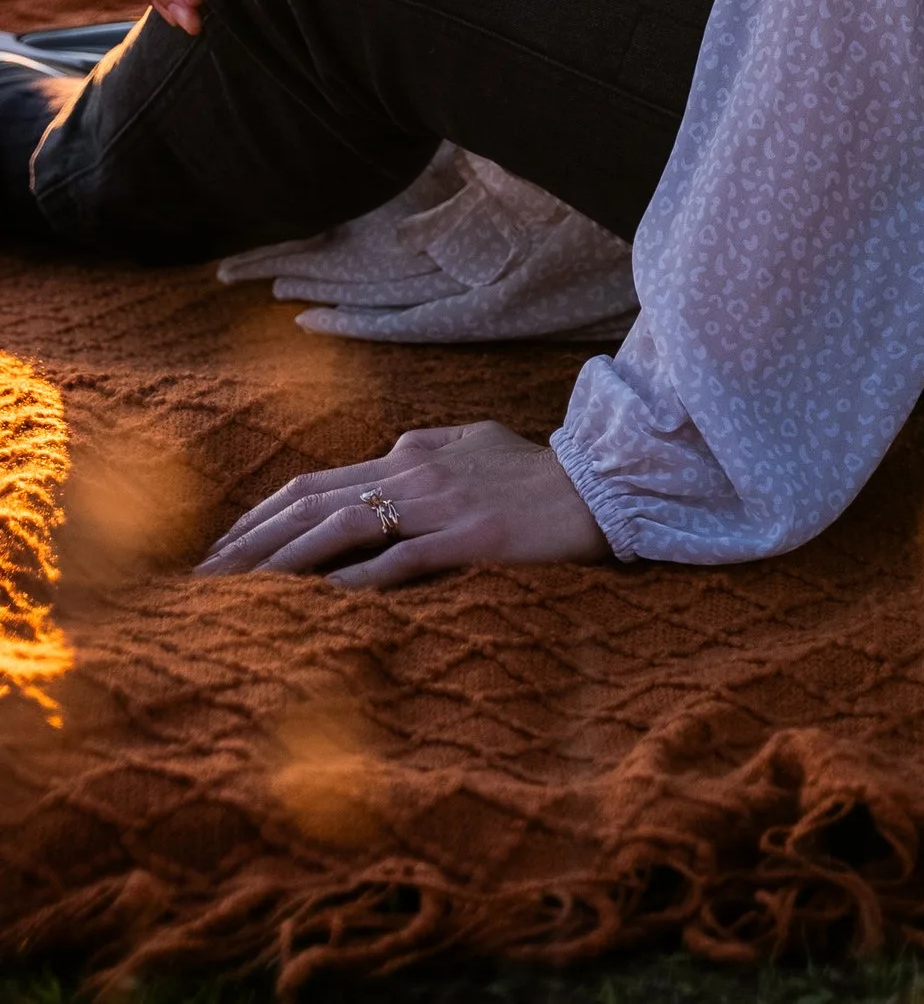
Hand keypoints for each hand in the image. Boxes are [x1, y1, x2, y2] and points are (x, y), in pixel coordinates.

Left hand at [196, 420, 613, 584]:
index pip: (312, 483)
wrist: (599, 483)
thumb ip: (423, 453)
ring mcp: (441, 504)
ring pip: (343, 526)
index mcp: (408, 453)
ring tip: (240, 596)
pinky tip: (325, 599)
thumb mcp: (472, 446)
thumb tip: (383, 460)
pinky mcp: (471, 538)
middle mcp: (413, 471)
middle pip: (311, 502)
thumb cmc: (534, 473)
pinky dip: (359, 578)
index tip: (217, 552)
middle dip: (249, 542)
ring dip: (284, 563)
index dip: (257, 517)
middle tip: (203, 581)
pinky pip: (403, 559)